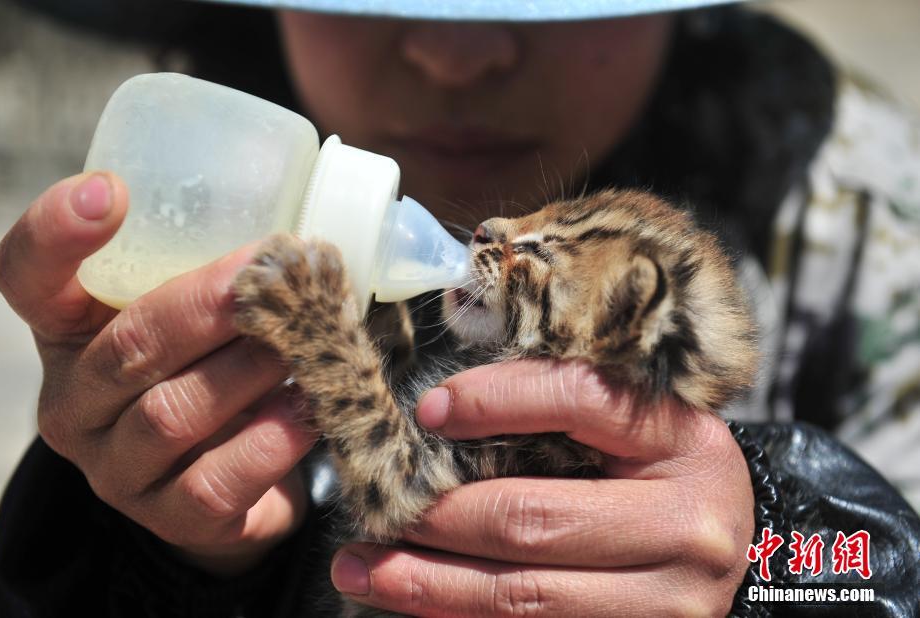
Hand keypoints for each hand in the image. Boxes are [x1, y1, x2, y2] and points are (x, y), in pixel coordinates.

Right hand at [0, 173, 317, 574]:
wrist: (228, 478)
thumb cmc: (214, 368)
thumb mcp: (199, 318)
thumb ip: (221, 276)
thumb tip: (304, 240)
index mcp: (70, 331)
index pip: (27, 277)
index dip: (57, 232)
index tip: (110, 191)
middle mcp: (74, 401)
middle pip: (126, 345)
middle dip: (208, 307)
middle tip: (274, 278)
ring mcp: (113, 467)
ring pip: (172, 413)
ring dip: (248, 373)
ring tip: (303, 345)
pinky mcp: (166, 517)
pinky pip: (214, 481)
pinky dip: (269, 443)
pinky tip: (306, 412)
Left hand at [330, 359, 753, 615]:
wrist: (727, 542)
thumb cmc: (662, 471)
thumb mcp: (635, 423)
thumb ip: (559, 406)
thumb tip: (442, 414)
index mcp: (683, 441)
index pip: (579, 401)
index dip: (495, 403)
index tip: (427, 411)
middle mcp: (685, 526)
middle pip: (536, 517)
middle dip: (438, 515)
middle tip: (375, 507)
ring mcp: (668, 602)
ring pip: (524, 595)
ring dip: (429, 583)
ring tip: (362, 567)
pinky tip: (416, 603)